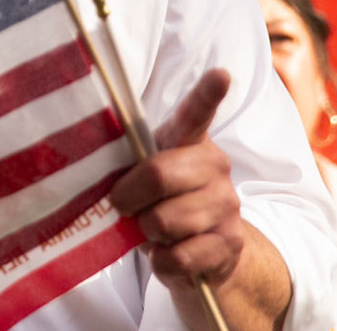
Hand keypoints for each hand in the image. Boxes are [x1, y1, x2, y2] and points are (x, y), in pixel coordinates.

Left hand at [110, 69, 244, 294]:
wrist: (206, 254)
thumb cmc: (162, 203)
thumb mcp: (145, 177)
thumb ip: (131, 167)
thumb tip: (107, 182)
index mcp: (190, 141)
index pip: (198, 112)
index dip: (208, 92)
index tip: (220, 74)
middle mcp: (216, 166)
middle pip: (158, 175)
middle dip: (129, 197)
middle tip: (123, 205)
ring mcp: (228, 204)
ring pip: (163, 220)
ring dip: (147, 232)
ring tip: (155, 229)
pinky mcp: (229, 243)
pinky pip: (178, 256)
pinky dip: (162, 262)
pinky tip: (169, 254)